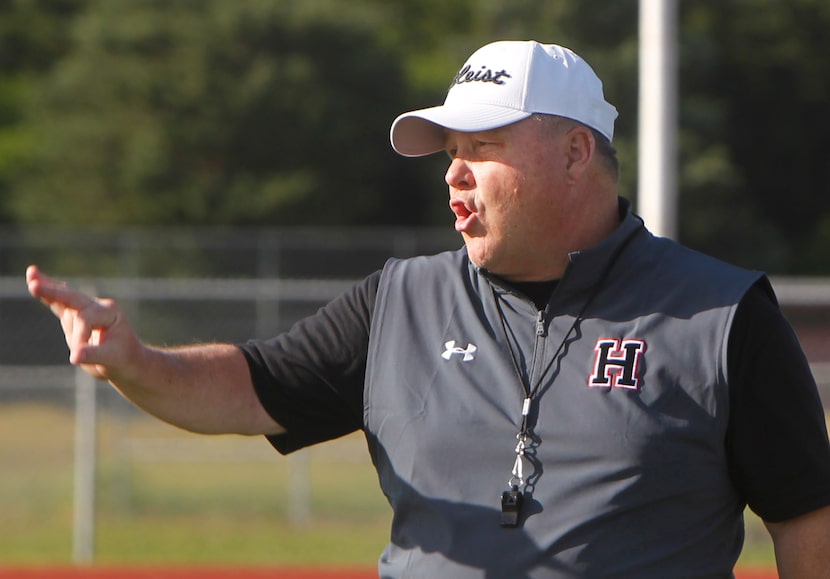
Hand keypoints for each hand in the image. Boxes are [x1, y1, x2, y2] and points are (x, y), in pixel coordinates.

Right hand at [26, 265, 141, 380]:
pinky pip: (59, 303)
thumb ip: (93, 355)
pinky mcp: (75, 316)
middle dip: (54, 293)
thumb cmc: (121, 359)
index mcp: (110, 312)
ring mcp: (86, 309)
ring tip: (31, 273)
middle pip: (73, 297)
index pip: (85, 319)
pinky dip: (47, 294)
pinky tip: (33, 279)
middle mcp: (98, 306)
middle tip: (34, 286)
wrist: (126, 360)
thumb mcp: (111, 359)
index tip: (77, 356)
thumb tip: (74, 356)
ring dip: (46, 286)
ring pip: (64, 297)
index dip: (79, 337)